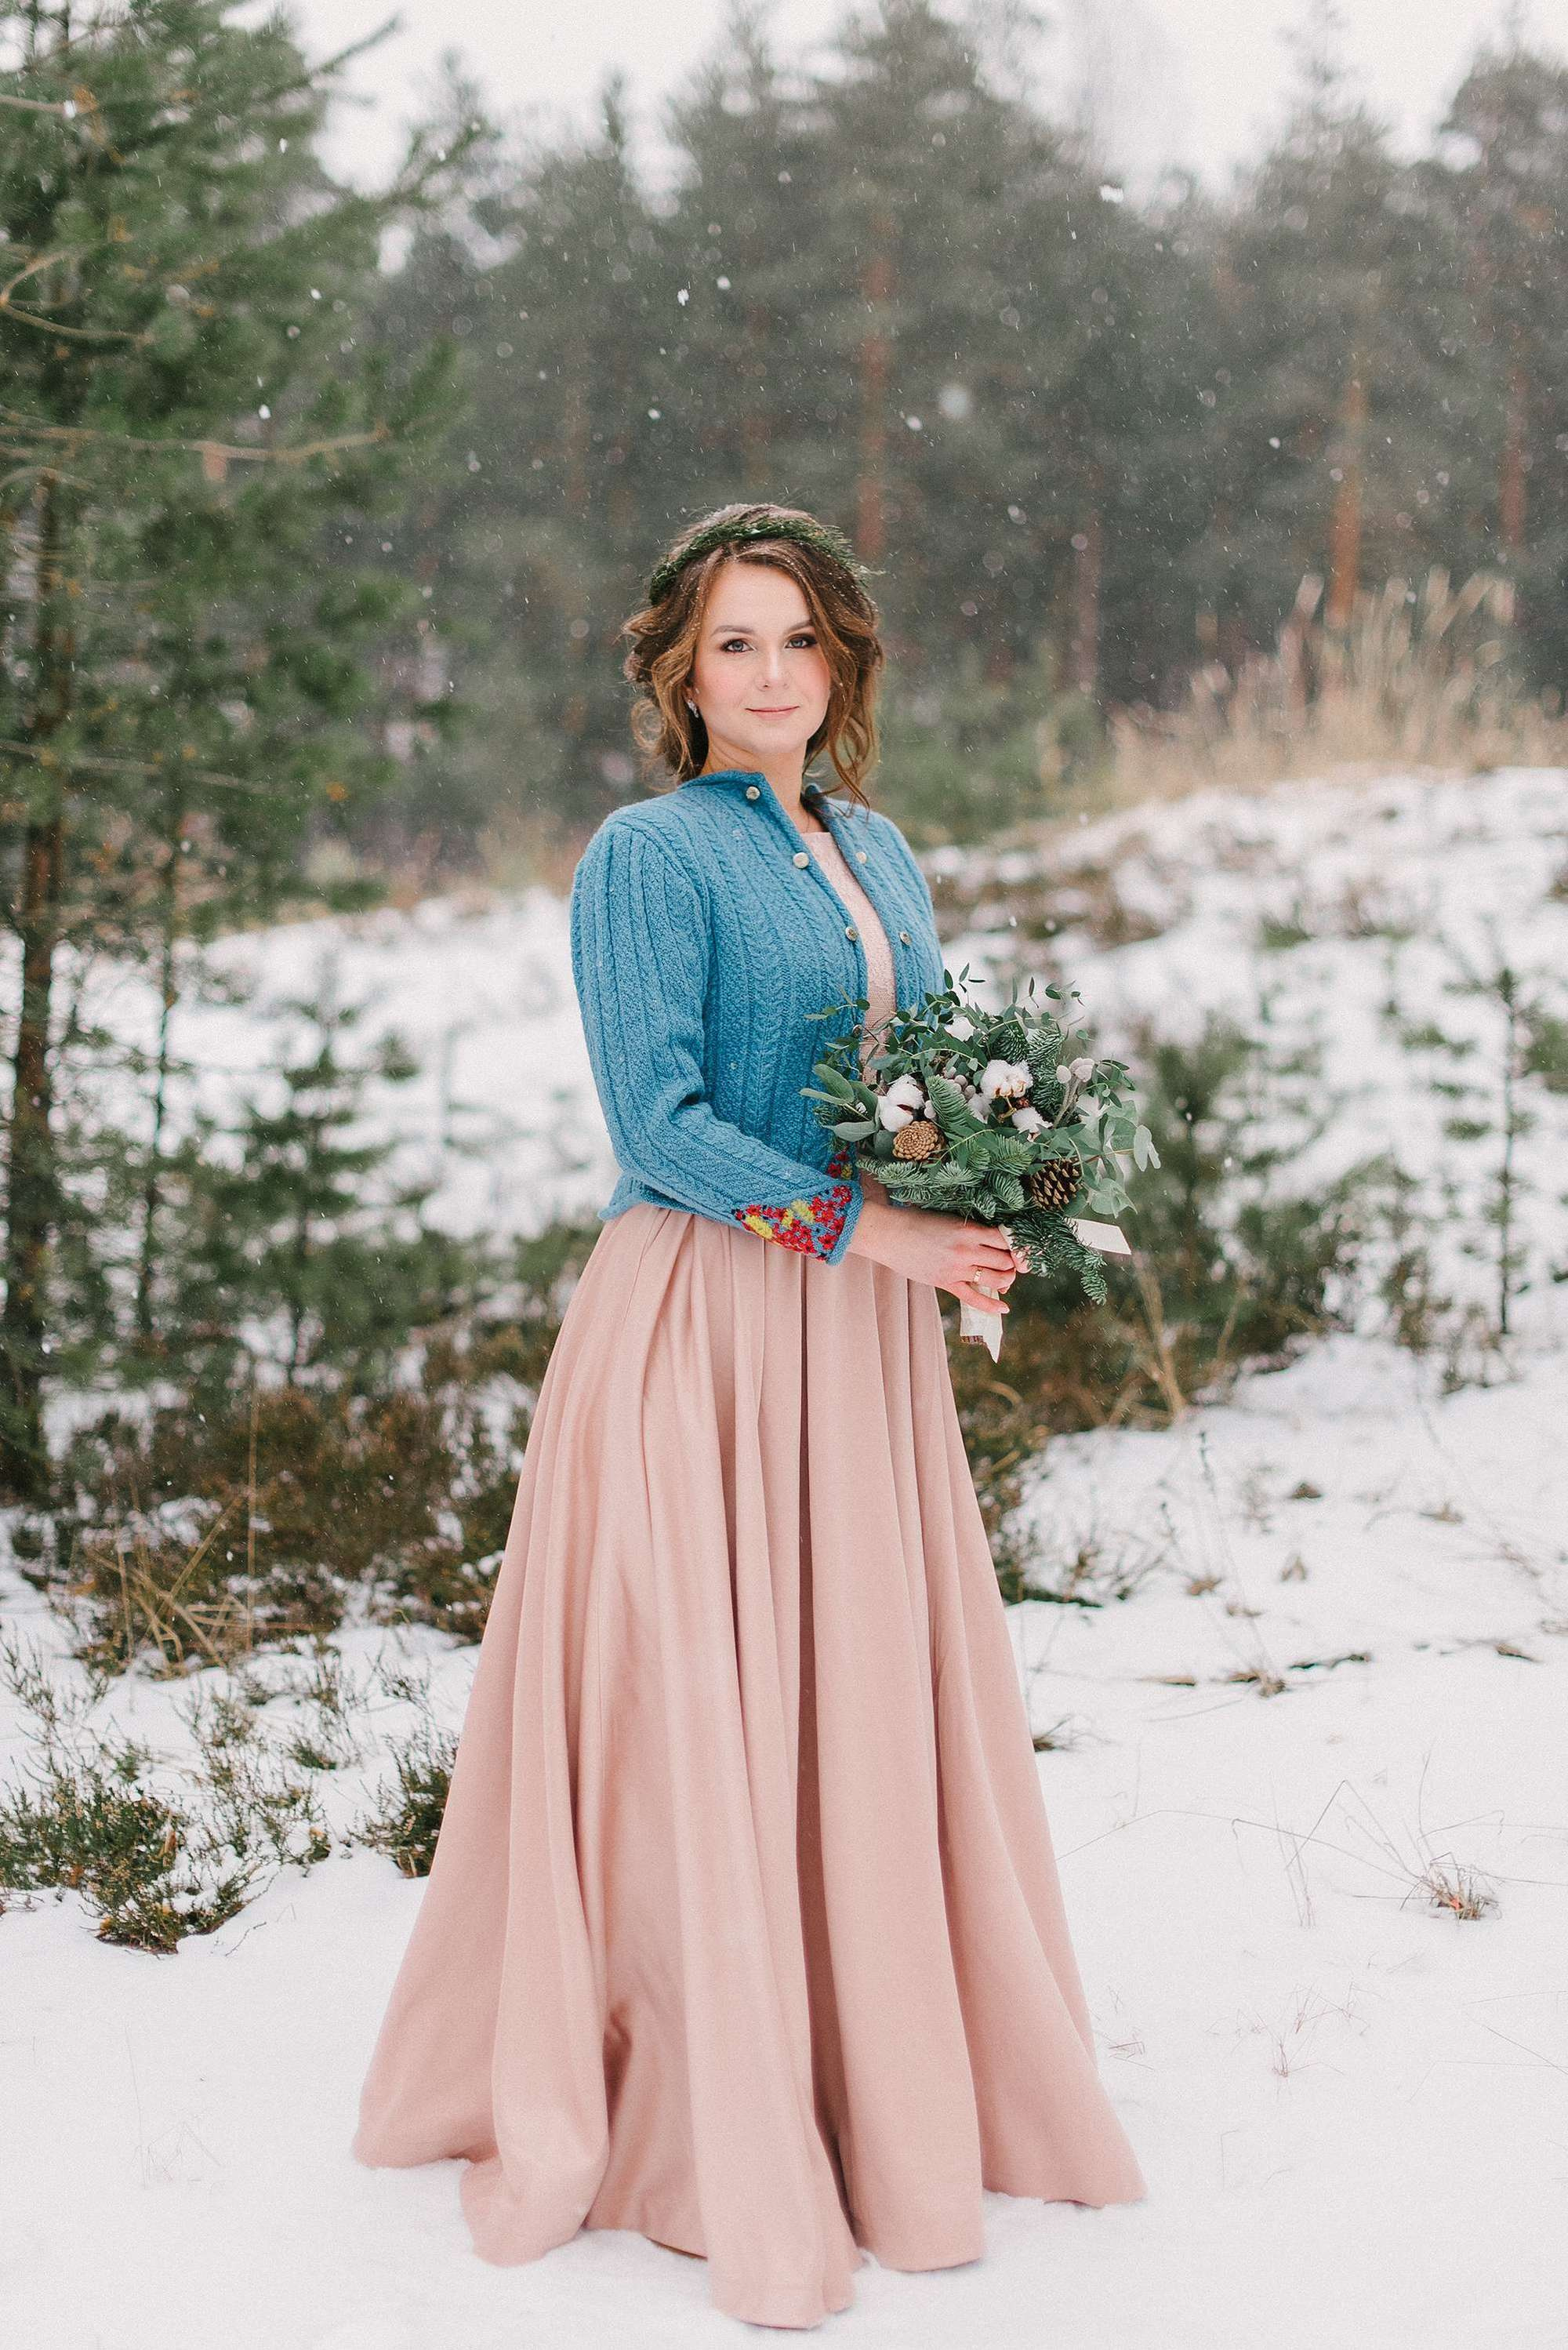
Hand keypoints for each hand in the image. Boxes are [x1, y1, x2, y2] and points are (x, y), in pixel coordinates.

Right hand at [847, 1180, 1024, 1317]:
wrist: (889, 1234)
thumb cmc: (917, 1221)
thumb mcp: (949, 1218)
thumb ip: (971, 1230)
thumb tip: (992, 1240)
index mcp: (969, 1229)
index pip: (1006, 1240)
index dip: (1016, 1245)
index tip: (1019, 1248)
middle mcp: (967, 1250)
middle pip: (1005, 1261)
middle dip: (1013, 1263)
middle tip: (1013, 1264)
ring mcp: (957, 1269)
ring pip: (996, 1279)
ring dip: (1006, 1280)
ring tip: (1006, 1278)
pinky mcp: (946, 1283)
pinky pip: (974, 1298)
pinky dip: (991, 1305)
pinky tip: (1004, 1308)